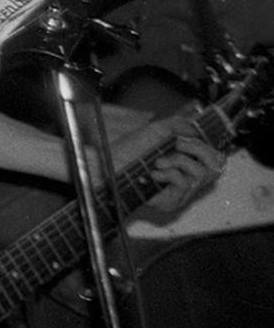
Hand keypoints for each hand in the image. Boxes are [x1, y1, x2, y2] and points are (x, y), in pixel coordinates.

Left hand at [107, 115, 222, 213]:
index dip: (208, 146)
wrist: (109, 164)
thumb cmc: (130, 148)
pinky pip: (185, 184)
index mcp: (186, 161)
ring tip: (159, 160)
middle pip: (216, 165)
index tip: (188, 137)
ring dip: (179, 160)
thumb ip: (179, 125)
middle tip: (178, 143)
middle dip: (198, 149)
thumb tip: (197, 126)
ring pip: (201, 174)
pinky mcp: (173, 202)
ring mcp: (181, 191)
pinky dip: (170, 173)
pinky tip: (155, 173)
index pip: (215, 157)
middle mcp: (187, 177)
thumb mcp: (156, 131)